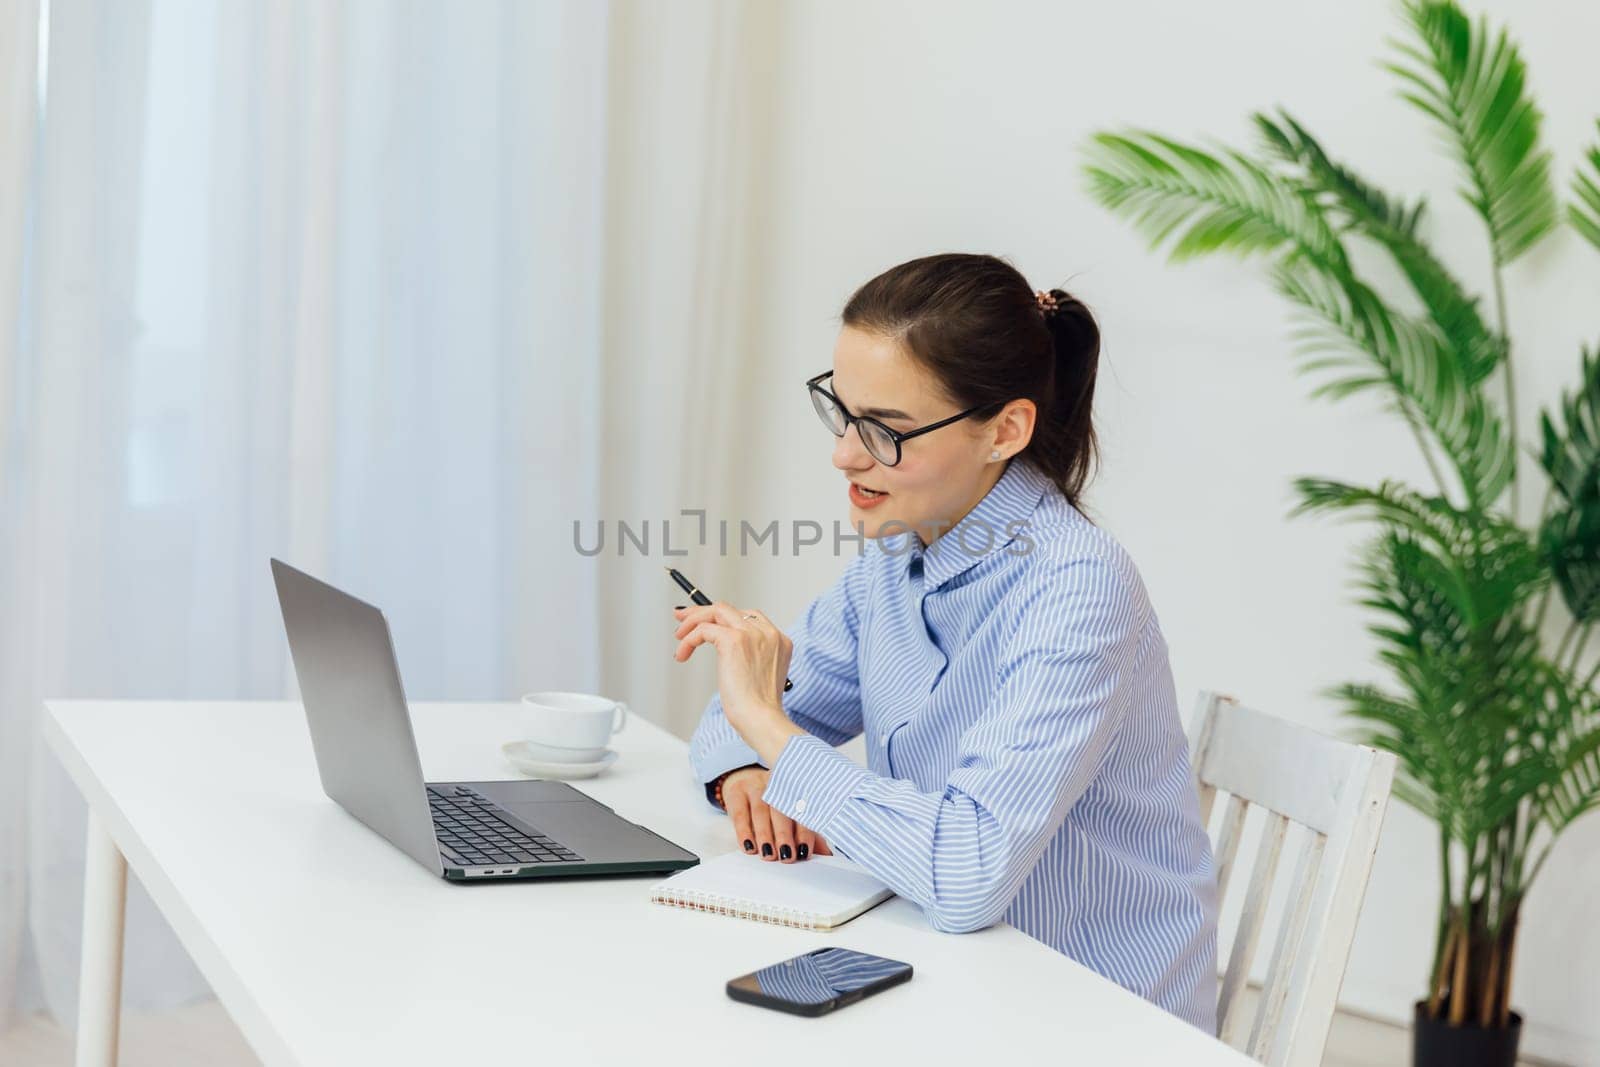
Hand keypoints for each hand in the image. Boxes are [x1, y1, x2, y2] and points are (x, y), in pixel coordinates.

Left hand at [672, 602, 804, 762]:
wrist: (761, 718)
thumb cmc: (758, 708)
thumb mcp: (759, 675)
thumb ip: (749, 657)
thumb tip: (725, 652)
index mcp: (778, 640)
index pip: (747, 617)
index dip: (723, 618)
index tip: (706, 623)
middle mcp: (767, 632)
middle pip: (730, 609)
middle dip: (703, 612)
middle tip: (683, 620)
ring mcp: (751, 634)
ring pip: (716, 611)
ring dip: (693, 621)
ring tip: (679, 636)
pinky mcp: (734, 640)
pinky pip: (704, 629)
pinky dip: (689, 640)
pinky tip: (683, 654)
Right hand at [720, 767, 832, 862]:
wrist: (744, 781)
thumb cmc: (773, 805)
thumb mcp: (791, 815)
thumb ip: (808, 833)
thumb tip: (826, 855)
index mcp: (795, 789)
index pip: (802, 810)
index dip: (804, 832)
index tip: (805, 852)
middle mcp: (776, 785)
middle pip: (781, 809)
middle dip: (785, 834)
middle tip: (787, 856)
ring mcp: (755, 787)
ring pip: (761, 811)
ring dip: (765, 835)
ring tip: (769, 854)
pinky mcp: (736, 793)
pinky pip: (739, 813)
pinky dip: (744, 832)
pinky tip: (748, 846)